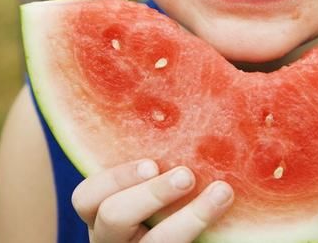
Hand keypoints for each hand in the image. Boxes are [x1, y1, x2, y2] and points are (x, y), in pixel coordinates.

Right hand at [72, 159, 233, 242]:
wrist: (180, 234)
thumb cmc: (164, 195)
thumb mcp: (145, 181)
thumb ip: (152, 159)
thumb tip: (181, 89)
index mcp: (101, 213)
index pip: (86, 197)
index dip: (114, 178)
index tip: (152, 163)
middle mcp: (113, 239)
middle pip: (112, 218)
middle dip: (151, 194)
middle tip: (186, 176)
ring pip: (156, 242)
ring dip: (191, 218)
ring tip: (222, 193)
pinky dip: (209, 229)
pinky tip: (231, 209)